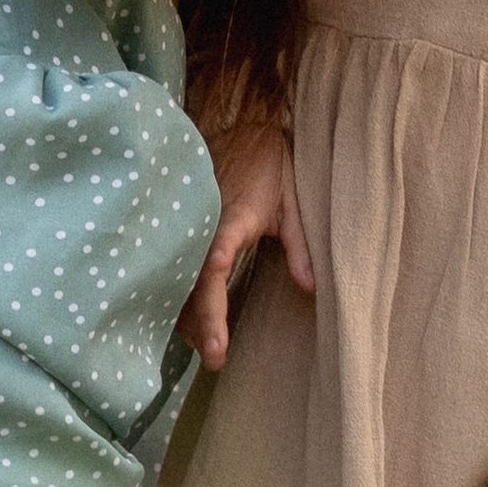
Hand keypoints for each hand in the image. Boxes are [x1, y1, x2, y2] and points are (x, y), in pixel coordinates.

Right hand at [176, 122, 311, 370]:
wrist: (240, 128)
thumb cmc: (269, 165)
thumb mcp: (292, 198)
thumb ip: (300, 241)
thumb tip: (311, 286)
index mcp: (234, 212)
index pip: (223, 237)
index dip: (216, 253)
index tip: (216, 266)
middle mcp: (206, 224)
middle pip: (195, 276)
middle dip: (204, 318)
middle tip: (216, 357)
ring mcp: (191, 229)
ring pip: (180, 280)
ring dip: (189, 319)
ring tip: (207, 353)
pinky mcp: (184, 233)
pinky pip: (176, 273)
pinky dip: (180, 302)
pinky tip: (188, 330)